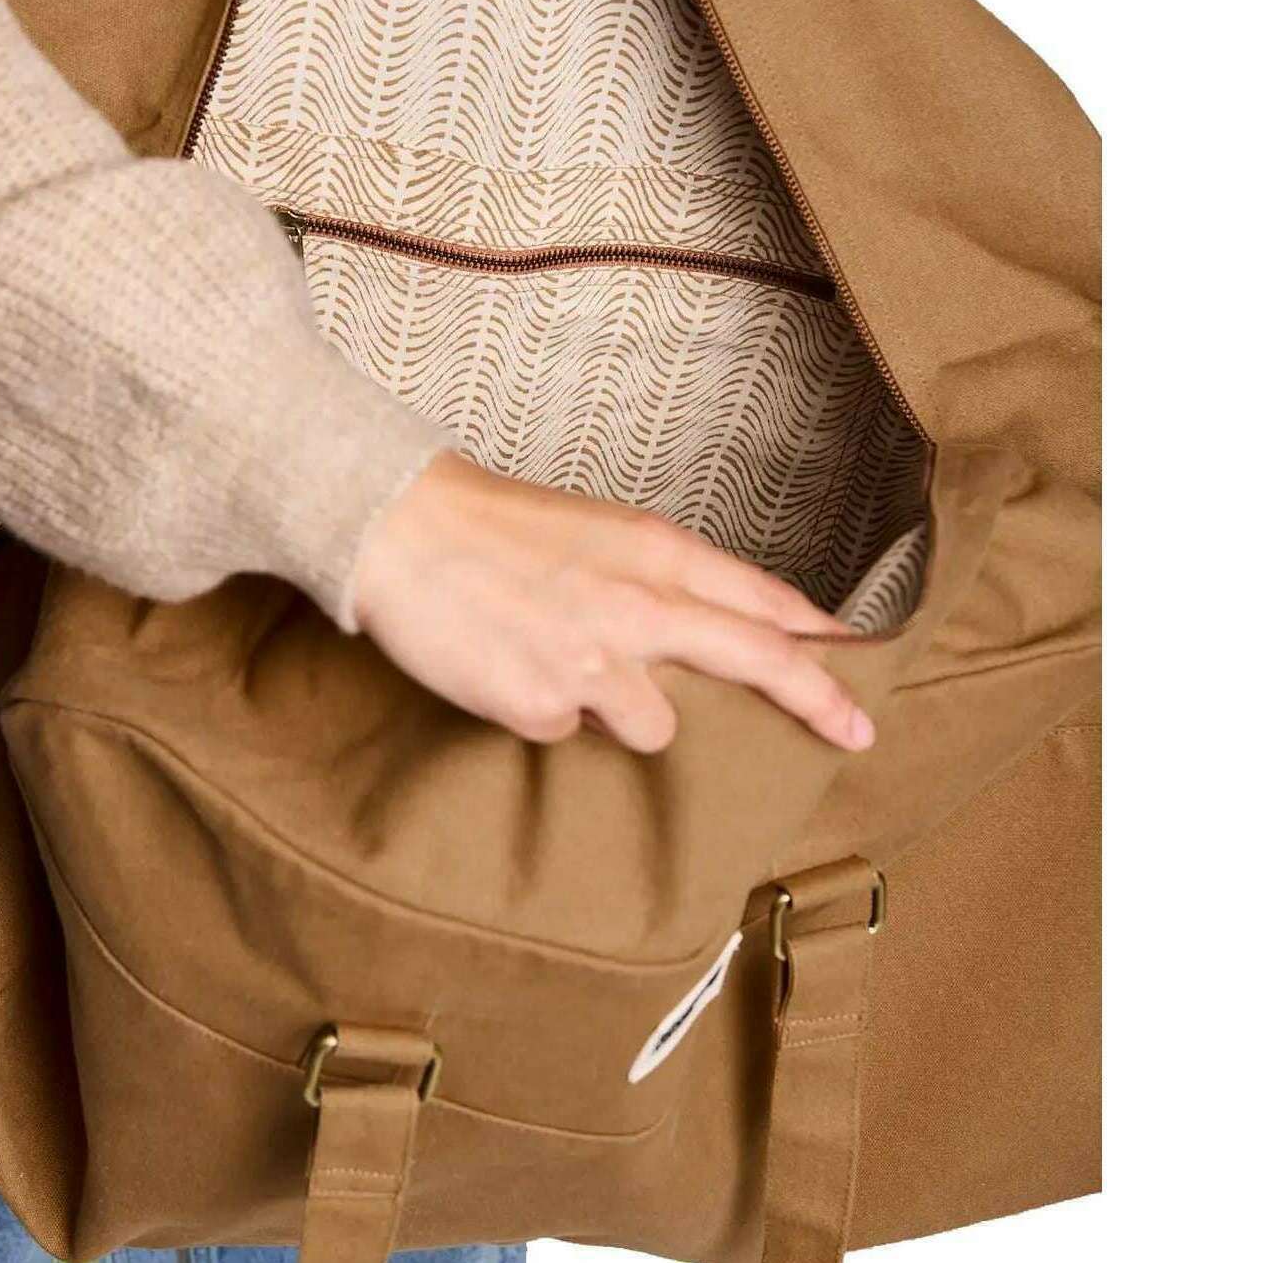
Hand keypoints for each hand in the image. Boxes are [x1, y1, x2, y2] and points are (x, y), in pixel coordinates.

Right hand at [351, 453, 874, 754]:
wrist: (403, 530)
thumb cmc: (499, 527)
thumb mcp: (600, 533)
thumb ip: (662, 582)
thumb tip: (713, 637)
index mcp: (658, 554)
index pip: (765, 605)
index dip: (821, 643)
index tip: (857, 672)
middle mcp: (642, 607)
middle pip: (760, 661)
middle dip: (820, 701)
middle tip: (858, 733)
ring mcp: (596, 663)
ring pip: (657, 729)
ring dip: (623, 713)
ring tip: (560, 665)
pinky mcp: (544, 706)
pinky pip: (569, 735)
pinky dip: (547, 714)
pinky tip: (510, 671)